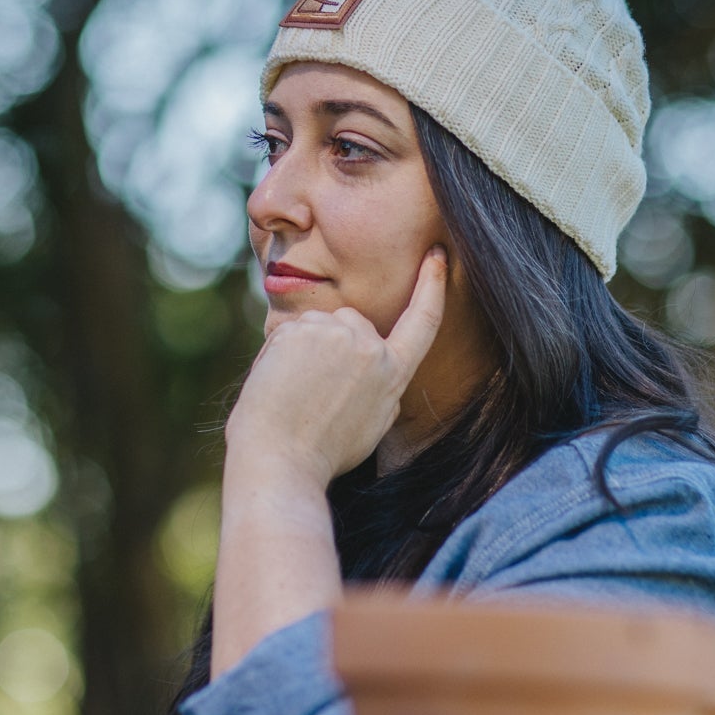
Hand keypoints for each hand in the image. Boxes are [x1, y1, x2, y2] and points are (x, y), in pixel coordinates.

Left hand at [225, 246, 447, 489]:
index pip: (422, 321)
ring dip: (306, 346)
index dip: (432, 286)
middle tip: (315, 389)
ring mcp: (335, 334)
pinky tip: (278, 382)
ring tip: (296, 391)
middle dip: (334, 342)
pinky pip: (289, 330)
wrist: (281, 459)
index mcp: (393, 373)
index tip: (436, 255)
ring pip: (319, 323)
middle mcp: (370, 347)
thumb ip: (379, 384)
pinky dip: (280, 351)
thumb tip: (374, 359)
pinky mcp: (302, 329)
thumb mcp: (372, 424)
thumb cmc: (322, 451)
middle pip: (353, 321)